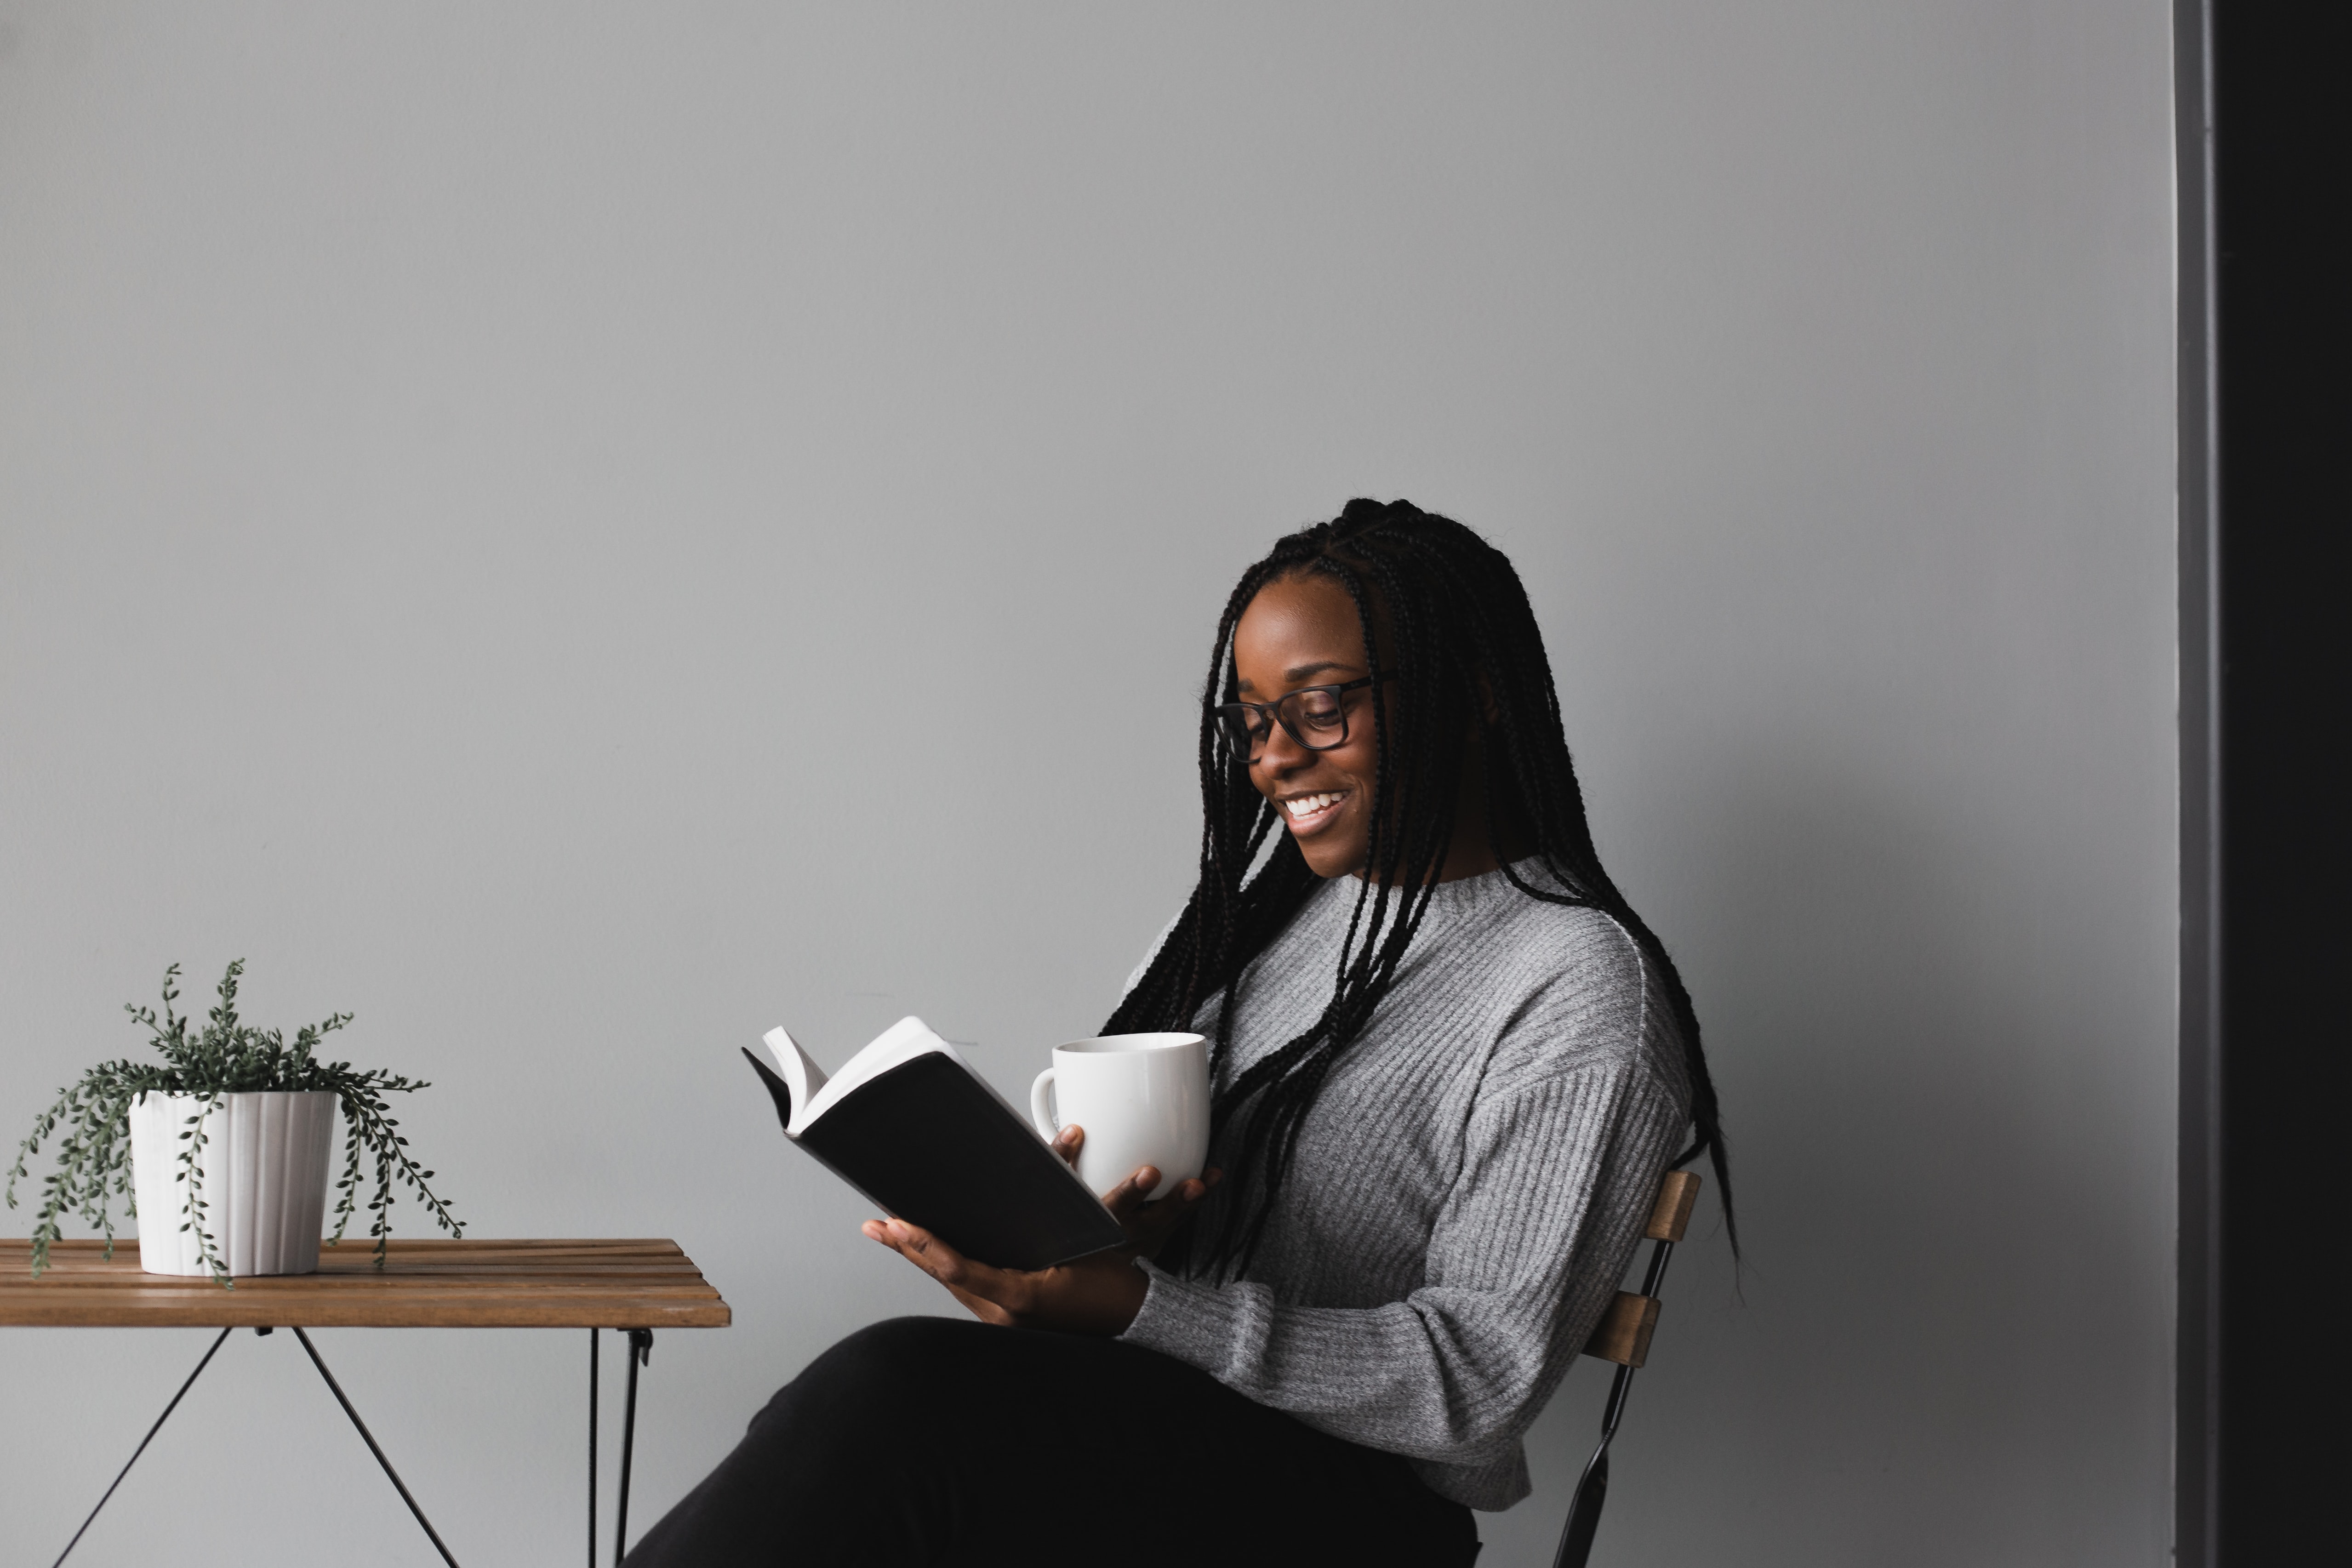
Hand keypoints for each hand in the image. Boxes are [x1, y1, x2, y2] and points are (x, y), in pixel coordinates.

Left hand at [860, 1128, 1221, 1334]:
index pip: (958, 1267)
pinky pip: (969, 1288)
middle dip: (909, 1247)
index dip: (924, 1244)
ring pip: (952, 1282)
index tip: (894, 1223)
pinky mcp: (1010, 1316)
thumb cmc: (1120, 1287)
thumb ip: (1096, 1205)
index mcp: (1020, 1296)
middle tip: (876, 1224)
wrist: (1139, 1325)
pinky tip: (929, 1253)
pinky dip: (946, 1267)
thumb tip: (1111, 1164)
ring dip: (922, 1255)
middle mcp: (1005, 1313)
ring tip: (891, 1232)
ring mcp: (1005, 1319)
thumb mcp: (1104, 1241)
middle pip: (944, 1273)